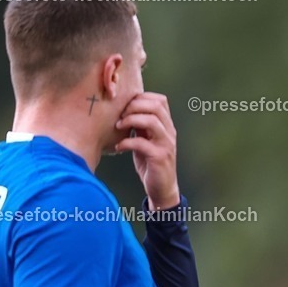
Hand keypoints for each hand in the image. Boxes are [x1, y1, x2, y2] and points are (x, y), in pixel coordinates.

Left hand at [115, 92, 179, 209]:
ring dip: (130, 120)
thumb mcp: (146, 140)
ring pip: (151, 121)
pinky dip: (126, 142)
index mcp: (167, 126)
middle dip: (134, 106)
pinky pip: (141, 142)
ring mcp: (166, 144)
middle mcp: (169, 132)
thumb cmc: (150, 163)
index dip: (141, 98)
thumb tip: (126, 109)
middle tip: (120, 116)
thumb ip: (141, 126)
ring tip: (118, 127)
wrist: (162, 188)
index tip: (125, 107)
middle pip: (156, 106)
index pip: (160, 100)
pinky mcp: (159, 157)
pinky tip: (119, 147)